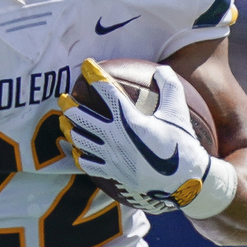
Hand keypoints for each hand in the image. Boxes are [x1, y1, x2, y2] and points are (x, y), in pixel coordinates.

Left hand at [64, 61, 210, 213]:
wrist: (184, 182)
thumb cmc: (182, 144)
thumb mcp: (178, 112)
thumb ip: (170, 86)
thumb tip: (160, 69)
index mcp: (130, 121)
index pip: (107, 92)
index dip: (94, 75)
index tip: (86, 65)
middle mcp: (116, 139)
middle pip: (83, 119)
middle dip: (70, 107)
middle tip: (62, 98)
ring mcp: (111, 158)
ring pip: (81, 142)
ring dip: (70, 130)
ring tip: (63, 122)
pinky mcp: (113, 173)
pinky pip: (88, 165)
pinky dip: (80, 156)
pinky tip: (77, 151)